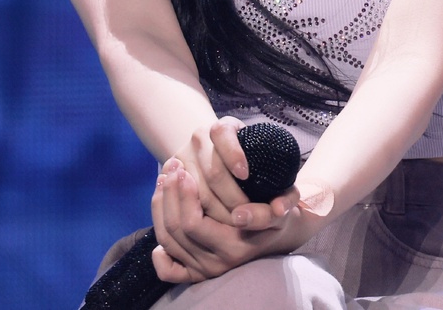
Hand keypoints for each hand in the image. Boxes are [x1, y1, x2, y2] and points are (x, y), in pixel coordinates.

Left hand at [151, 164, 310, 282]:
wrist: (278, 233)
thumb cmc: (277, 212)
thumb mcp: (283, 206)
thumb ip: (270, 211)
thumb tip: (239, 216)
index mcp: (234, 247)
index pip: (193, 224)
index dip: (183, 195)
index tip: (183, 170)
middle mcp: (216, 264)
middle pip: (176, 229)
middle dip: (170, 194)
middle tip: (172, 168)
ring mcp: (203, 270)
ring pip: (167, 241)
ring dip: (161, 205)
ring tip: (165, 177)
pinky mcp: (195, 273)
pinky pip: (167, 268)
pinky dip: (158, 248)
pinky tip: (161, 213)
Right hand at [163, 117, 297, 225]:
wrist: (213, 157)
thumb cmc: (252, 168)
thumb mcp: (267, 170)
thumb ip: (283, 191)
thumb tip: (279, 211)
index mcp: (224, 127)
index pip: (223, 133)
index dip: (233, 154)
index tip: (245, 174)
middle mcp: (199, 138)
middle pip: (213, 171)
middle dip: (232, 199)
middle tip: (247, 219)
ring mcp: (182, 156)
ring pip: (197, 191)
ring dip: (218, 214)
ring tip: (235, 229)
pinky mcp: (171, 177)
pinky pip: (183, 201)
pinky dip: (198, 217)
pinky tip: (214, 229)